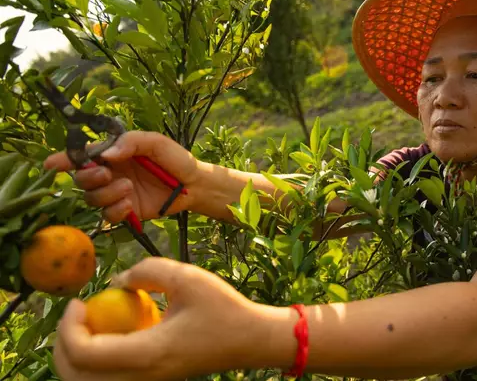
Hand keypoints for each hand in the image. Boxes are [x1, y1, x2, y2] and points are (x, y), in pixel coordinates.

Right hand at [44, 131, 199, 223]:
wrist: (194, 184)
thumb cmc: (175, 158)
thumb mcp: (156, 142)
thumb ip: (131, 142)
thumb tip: (106, 153)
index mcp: (113, 154)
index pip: (82, 156)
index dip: (64, 160)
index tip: (52, 165)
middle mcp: (110, 173)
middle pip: (81, 179)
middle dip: (89, 177)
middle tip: (108, 174)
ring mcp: (116, 193)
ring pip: (92, 198)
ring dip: (106, 194)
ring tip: (129, 187)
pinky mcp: (126, 211)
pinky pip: (108, 215)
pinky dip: (115, 210)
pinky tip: (129, 204)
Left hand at [52, 257, 271, 380]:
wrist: (250, 340)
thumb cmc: (223, 308)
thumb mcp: (187, 277)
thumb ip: (147, 271)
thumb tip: (116, 282)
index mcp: (149, 353)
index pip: (86, 353)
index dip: (69, 327)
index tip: (80, 301)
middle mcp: (143, 377)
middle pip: (76, 377)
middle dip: (61, 344)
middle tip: (74, 314)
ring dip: (75, 355)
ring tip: (87, 324)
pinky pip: (107, 379)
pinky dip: (94, 361)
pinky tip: (109, 334)